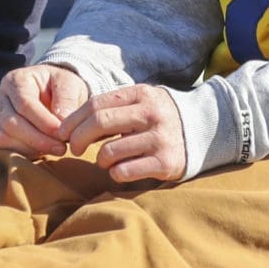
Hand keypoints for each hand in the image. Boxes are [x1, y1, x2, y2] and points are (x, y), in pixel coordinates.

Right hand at [0, 63, 90, 154]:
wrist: (52, 94)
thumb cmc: (60, 87)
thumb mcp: (69, 84)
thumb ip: (67, 100)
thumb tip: (61, 124)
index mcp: (16, 80)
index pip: (24, 104)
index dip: (43, 122)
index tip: (63, 135)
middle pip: (11, 123)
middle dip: (38, 139)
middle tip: (61, 148)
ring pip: (3, 138)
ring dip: (30, 148)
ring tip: (54, 149)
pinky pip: (2, 149)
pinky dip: (22, 154)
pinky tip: (43, 153)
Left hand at [60, 84, 187, 183]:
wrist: (206, 130)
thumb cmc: (159, 118)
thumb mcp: (140, 103)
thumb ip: (112, 109)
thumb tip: (69, 127)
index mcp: (141, 94)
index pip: (96, 104)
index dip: (73, 120)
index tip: (62, 132)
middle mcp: (151, 114)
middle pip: (99, 123)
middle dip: (78, 138)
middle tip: (73, 148)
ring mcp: (160, 138)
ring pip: (109, 151)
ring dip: (99, 159)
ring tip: (105, 160)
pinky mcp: (166, 163)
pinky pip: (125, 171)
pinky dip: (115, 173)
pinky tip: (120, 170)